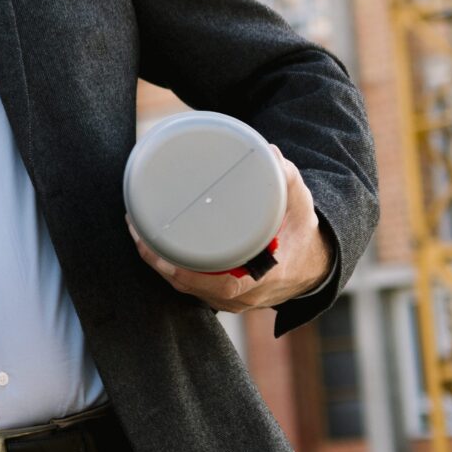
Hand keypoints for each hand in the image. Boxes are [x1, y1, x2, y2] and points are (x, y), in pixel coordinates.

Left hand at [127, 144, 333, 313]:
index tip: (161, 253)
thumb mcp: (301, 206)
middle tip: (137, 228)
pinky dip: (170, 267)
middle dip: (159, 261)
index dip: (187, 274)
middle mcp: (244, 296)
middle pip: (190, 286)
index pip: (220, 287)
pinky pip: (190, 285)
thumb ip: (287, 180)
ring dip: (159, 263)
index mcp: (263, 279)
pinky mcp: (223, 294)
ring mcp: (231, 299)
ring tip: (137, 232)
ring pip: (186, 287)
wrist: (314, 264)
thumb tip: (272, 152)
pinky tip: (151, 246)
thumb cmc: (302, 234)